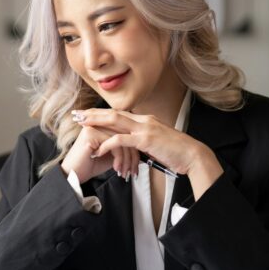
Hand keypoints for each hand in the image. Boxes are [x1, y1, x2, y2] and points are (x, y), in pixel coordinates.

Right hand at [60, 123, 140, 183]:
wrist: (74, 175)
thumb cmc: (92, 166)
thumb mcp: (113, 156)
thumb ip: (124, 148)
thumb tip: (142, 151)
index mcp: (104, 124)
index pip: (126, 132)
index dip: (134, 149)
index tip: (137, 166)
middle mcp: (99, 122)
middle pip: (126, 135)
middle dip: (133, 155)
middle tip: (134, 172)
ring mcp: (94, 126)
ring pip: (122, 140)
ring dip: (127, 160)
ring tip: (126, 173)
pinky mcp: (91, 133)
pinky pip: (115, 144)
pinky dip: (119, 159)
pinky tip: (117, 170)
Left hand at [72, 108, 223, 198]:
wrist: (192, 156)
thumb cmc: (176, 153)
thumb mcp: (156, 144)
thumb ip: (143, 142)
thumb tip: (131, 147)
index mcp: (145, 120)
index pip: (118, 114)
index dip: (101, 113)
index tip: (86, 114)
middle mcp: (144, 120)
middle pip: (112, 113)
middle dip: (93, 113)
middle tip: (76, 114)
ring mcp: (145, 128)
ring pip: (115, 121)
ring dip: (96, 122)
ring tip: (81, 124)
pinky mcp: (146, 140)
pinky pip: (122, 139)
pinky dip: (108, 143)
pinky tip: (99, 148)